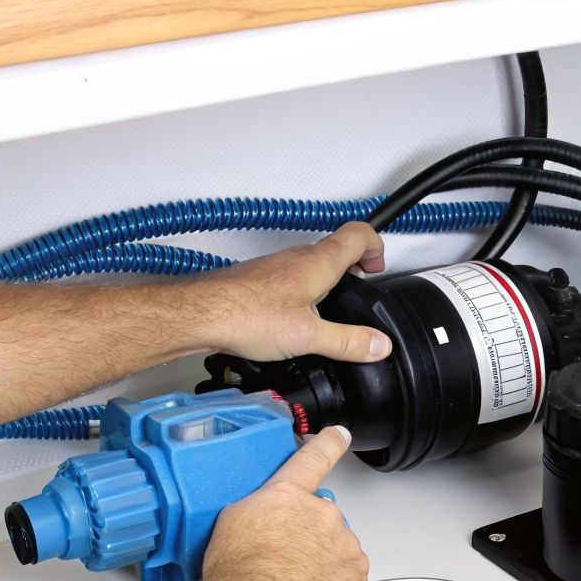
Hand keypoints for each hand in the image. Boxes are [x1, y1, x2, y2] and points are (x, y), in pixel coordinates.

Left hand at [200, 222, 391, 363]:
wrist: (201, 313)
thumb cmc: (248, 315)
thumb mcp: (309, 337)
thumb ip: (348, 342)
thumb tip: (379, 345)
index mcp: (318, 263)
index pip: (358, 235)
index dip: (376, 246)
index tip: (378, 269)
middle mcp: (298, 258)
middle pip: (336, 248)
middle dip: (354, 266)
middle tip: (359, 288)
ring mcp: (277, 266)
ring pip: (312, 262)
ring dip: (327, 278)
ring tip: (330, 307)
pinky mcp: (260, 279)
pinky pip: (291, 276)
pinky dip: (303, 290)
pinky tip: (296, 318)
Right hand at [201, 426, 369, 580]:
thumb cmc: (240, 573)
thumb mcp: (232, 523)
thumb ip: (260, 509)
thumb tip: (266, 518)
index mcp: (291, 496)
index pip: (313, 458)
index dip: (327, 444)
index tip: (340, 435)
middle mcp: (325, 516)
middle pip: (323, 521)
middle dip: (309, 537)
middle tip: (284, 562)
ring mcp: (347, 550)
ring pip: (339, 553)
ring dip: (324, 566)